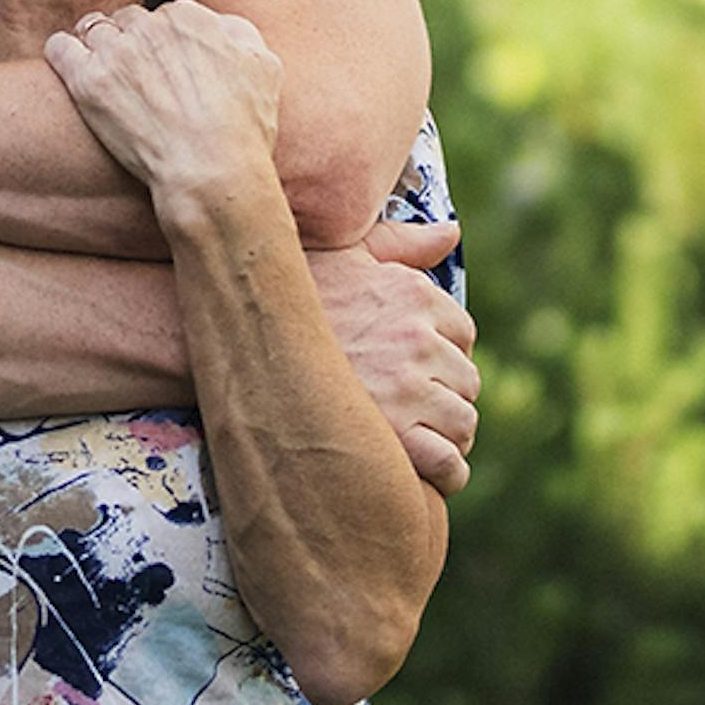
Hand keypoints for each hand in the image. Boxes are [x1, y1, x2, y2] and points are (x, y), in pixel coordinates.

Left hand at [43, 0, 280, 200]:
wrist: (212, 171)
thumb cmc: (242, 128)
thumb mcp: (264, 68)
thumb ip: (241, 35)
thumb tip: (221, 27)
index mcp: (190, 18)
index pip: (167, 15)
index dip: (165, 41)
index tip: (165, 64)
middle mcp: (151, 26)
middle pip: (129, 19)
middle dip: (131, 42)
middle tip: (134, 75)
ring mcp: (116, 52)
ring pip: (93, 28)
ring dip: (96, 45)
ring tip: (100, 71)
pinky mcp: (86, 81)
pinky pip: (59, 47)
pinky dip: (62, 52)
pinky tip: (69, 65)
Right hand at [310, 219, 480, 496]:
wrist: (237, 338)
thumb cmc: (288, 293)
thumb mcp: (347, 253)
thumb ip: (402, 243)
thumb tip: (450, 232)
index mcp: (414, 294)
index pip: (461, 333)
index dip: (441, 353)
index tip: (415, 366)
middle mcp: (418, 338)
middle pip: (466, 379)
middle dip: (445, 394)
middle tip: (412, 407)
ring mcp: (408, 387)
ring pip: (462, 422)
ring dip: (446, 434)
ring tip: (415, 438)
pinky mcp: (394, 435)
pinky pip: (449, 462)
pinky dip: (446, 472)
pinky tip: (424, 470)